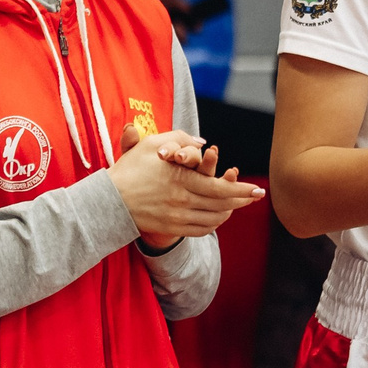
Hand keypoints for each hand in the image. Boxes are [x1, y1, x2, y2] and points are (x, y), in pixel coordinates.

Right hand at [108, 126, 262, 247]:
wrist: (109, 200)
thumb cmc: (130, 169)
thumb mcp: (151, 145)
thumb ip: (179, 139)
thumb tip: (202, 142)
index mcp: (180, 179)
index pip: (220, 188)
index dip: (241, 189)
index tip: (257, 188)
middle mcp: (182, 200)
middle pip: (222, 204)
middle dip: (243, 200)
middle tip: (257, 196)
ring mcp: (178, 217)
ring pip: (214, 218)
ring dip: (230, 211)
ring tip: (241, 204)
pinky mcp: (172, 227)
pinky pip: (202, 229)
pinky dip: (214, 223)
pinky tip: (219, 216)